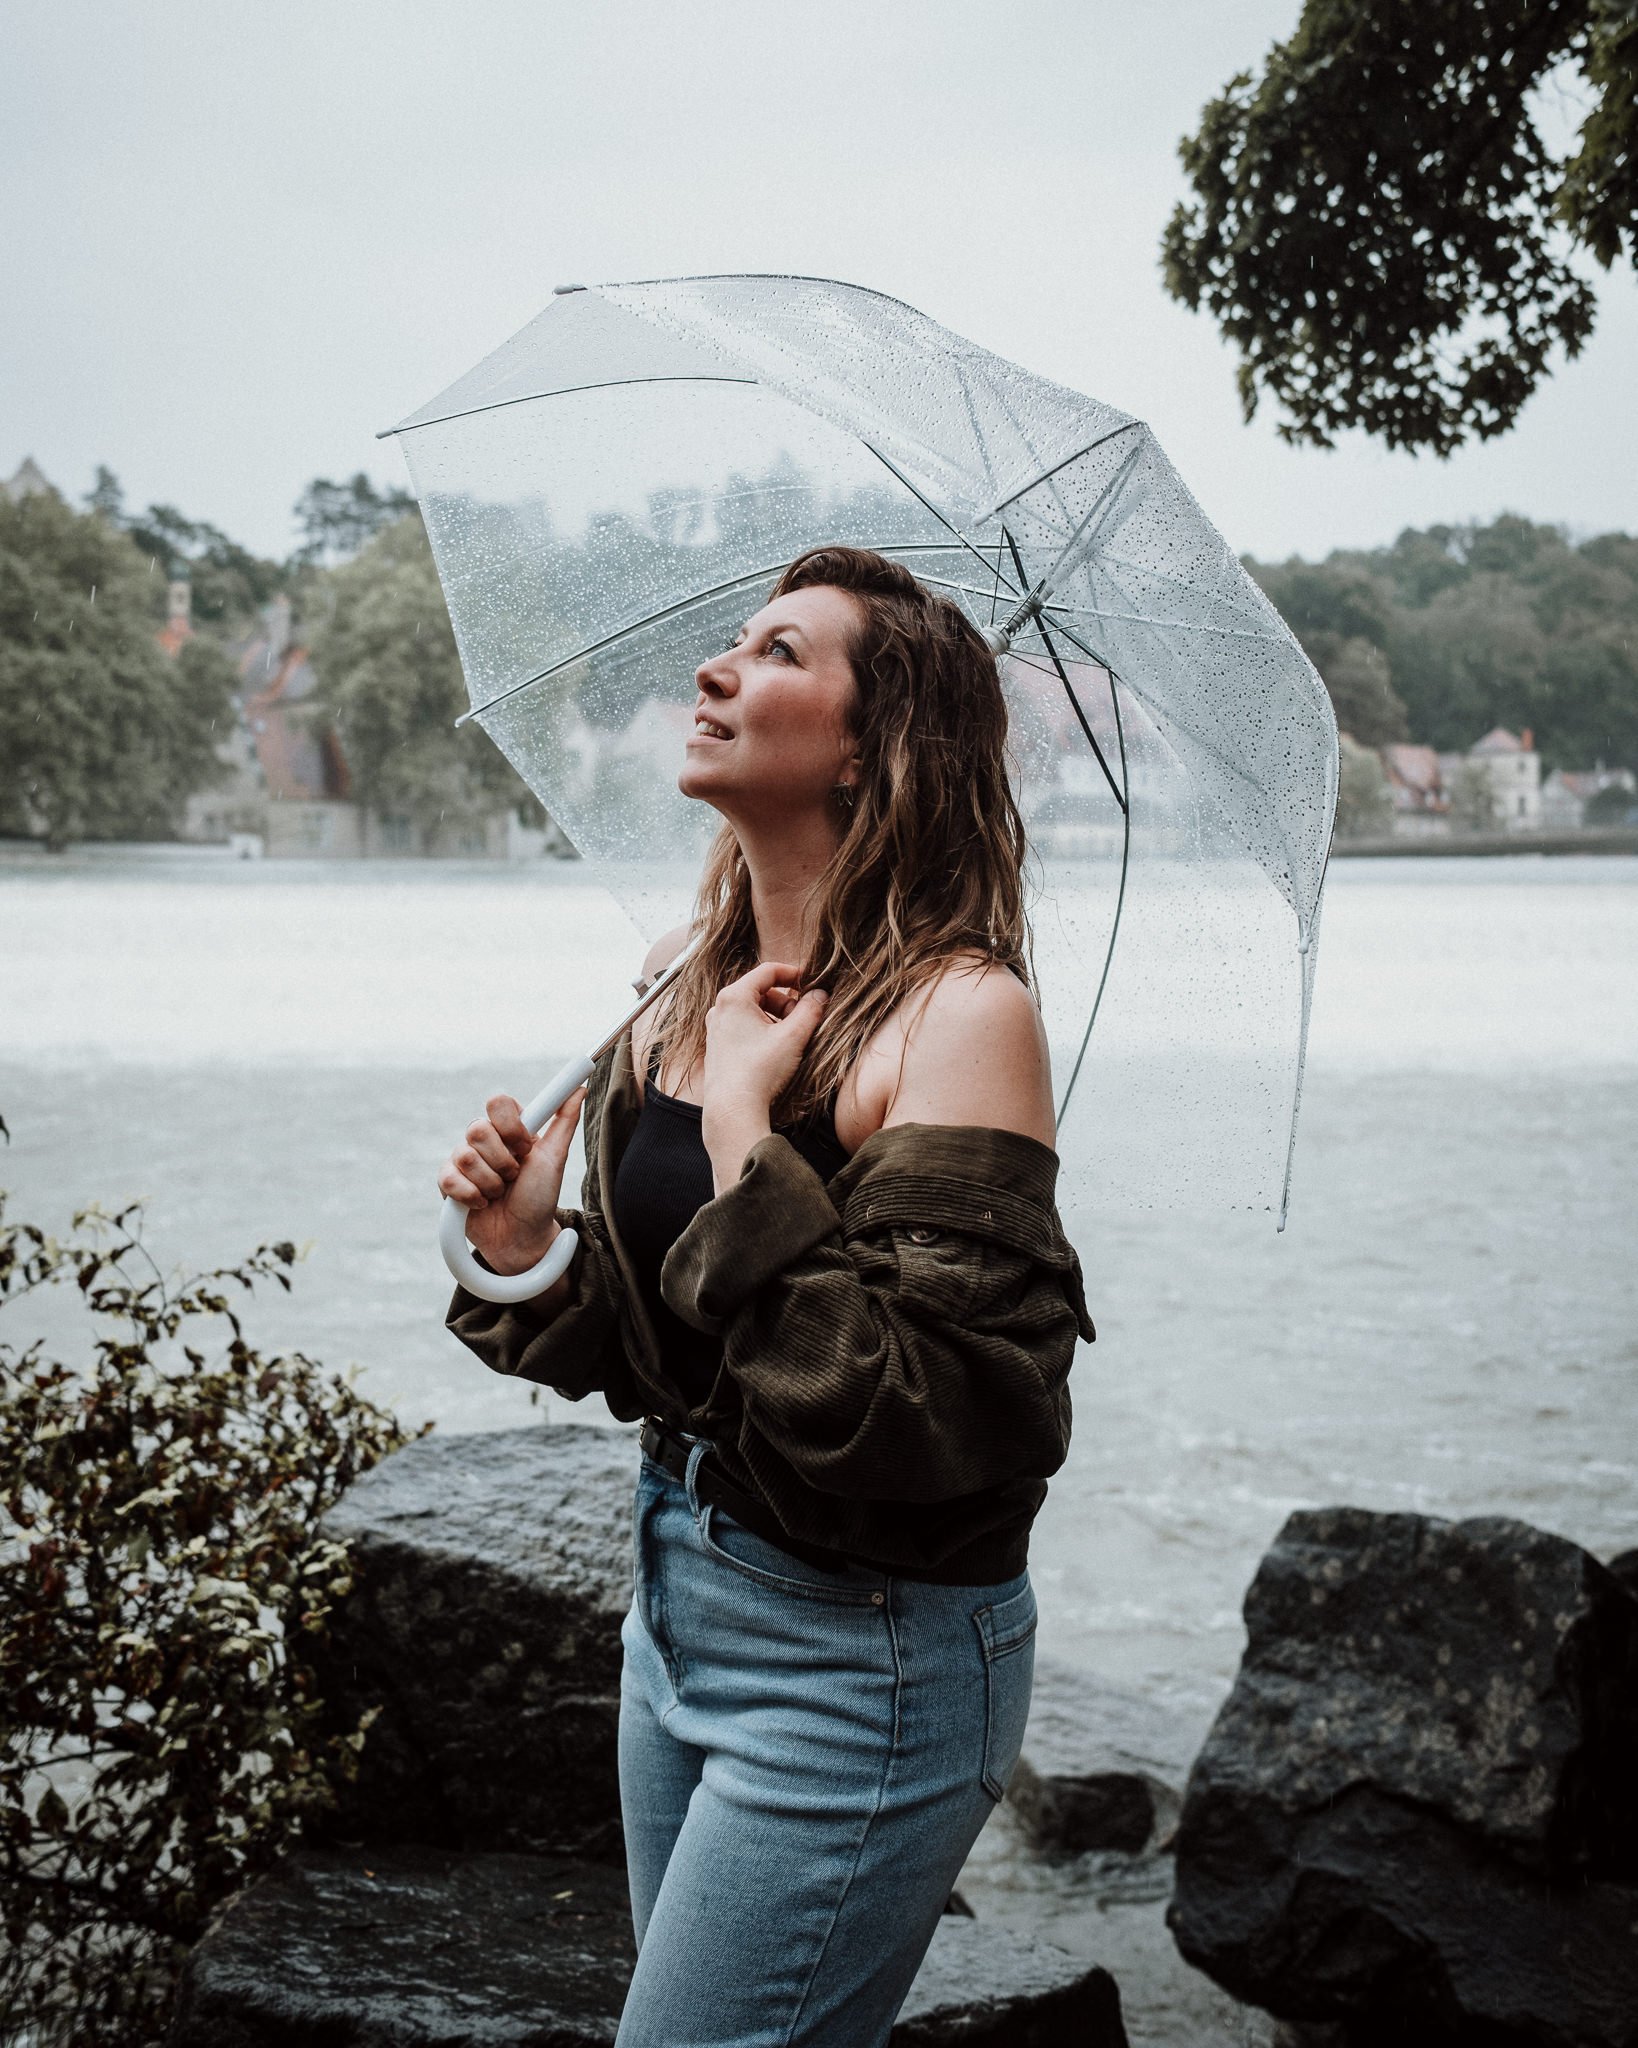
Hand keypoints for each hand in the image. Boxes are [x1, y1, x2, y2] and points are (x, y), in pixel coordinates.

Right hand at [437, 1088, 585, 1277]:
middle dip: (503, 1161)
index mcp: (508, 1128)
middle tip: (514, 1176)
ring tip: (500, 1193)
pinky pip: (449, 1179)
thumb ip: (565, 1121)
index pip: (497, 1102)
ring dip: (491, 1183)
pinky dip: (471, 1196)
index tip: (525, 1146)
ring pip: (465, 1156)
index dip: (510, 1126)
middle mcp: (483, 1140)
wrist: (523, 1236)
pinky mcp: (447, 1183)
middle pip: (477, 1129)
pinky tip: (482, 1203)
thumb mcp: (556, 1158)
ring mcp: (462, 1160)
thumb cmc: (539, 1196)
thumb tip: (580, 1088)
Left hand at [700, 962, 827, 1189]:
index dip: (793, 973)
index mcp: (734, 997)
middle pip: (759, 991)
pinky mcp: (717, 1046)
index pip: (768, 970)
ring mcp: (716, 1028)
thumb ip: (810, 1010)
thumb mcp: (793, 1037)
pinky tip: (775, 1049)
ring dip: (775, 1016)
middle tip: (805, 1016)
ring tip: (792, 1035)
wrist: (732, 1109)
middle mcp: (720, 1008)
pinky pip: (743, 1027)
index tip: (810, 983)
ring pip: (751, 1010)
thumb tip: (821, 995)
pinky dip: (762, 1029)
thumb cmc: (759, 1071)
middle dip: (786, 1000)